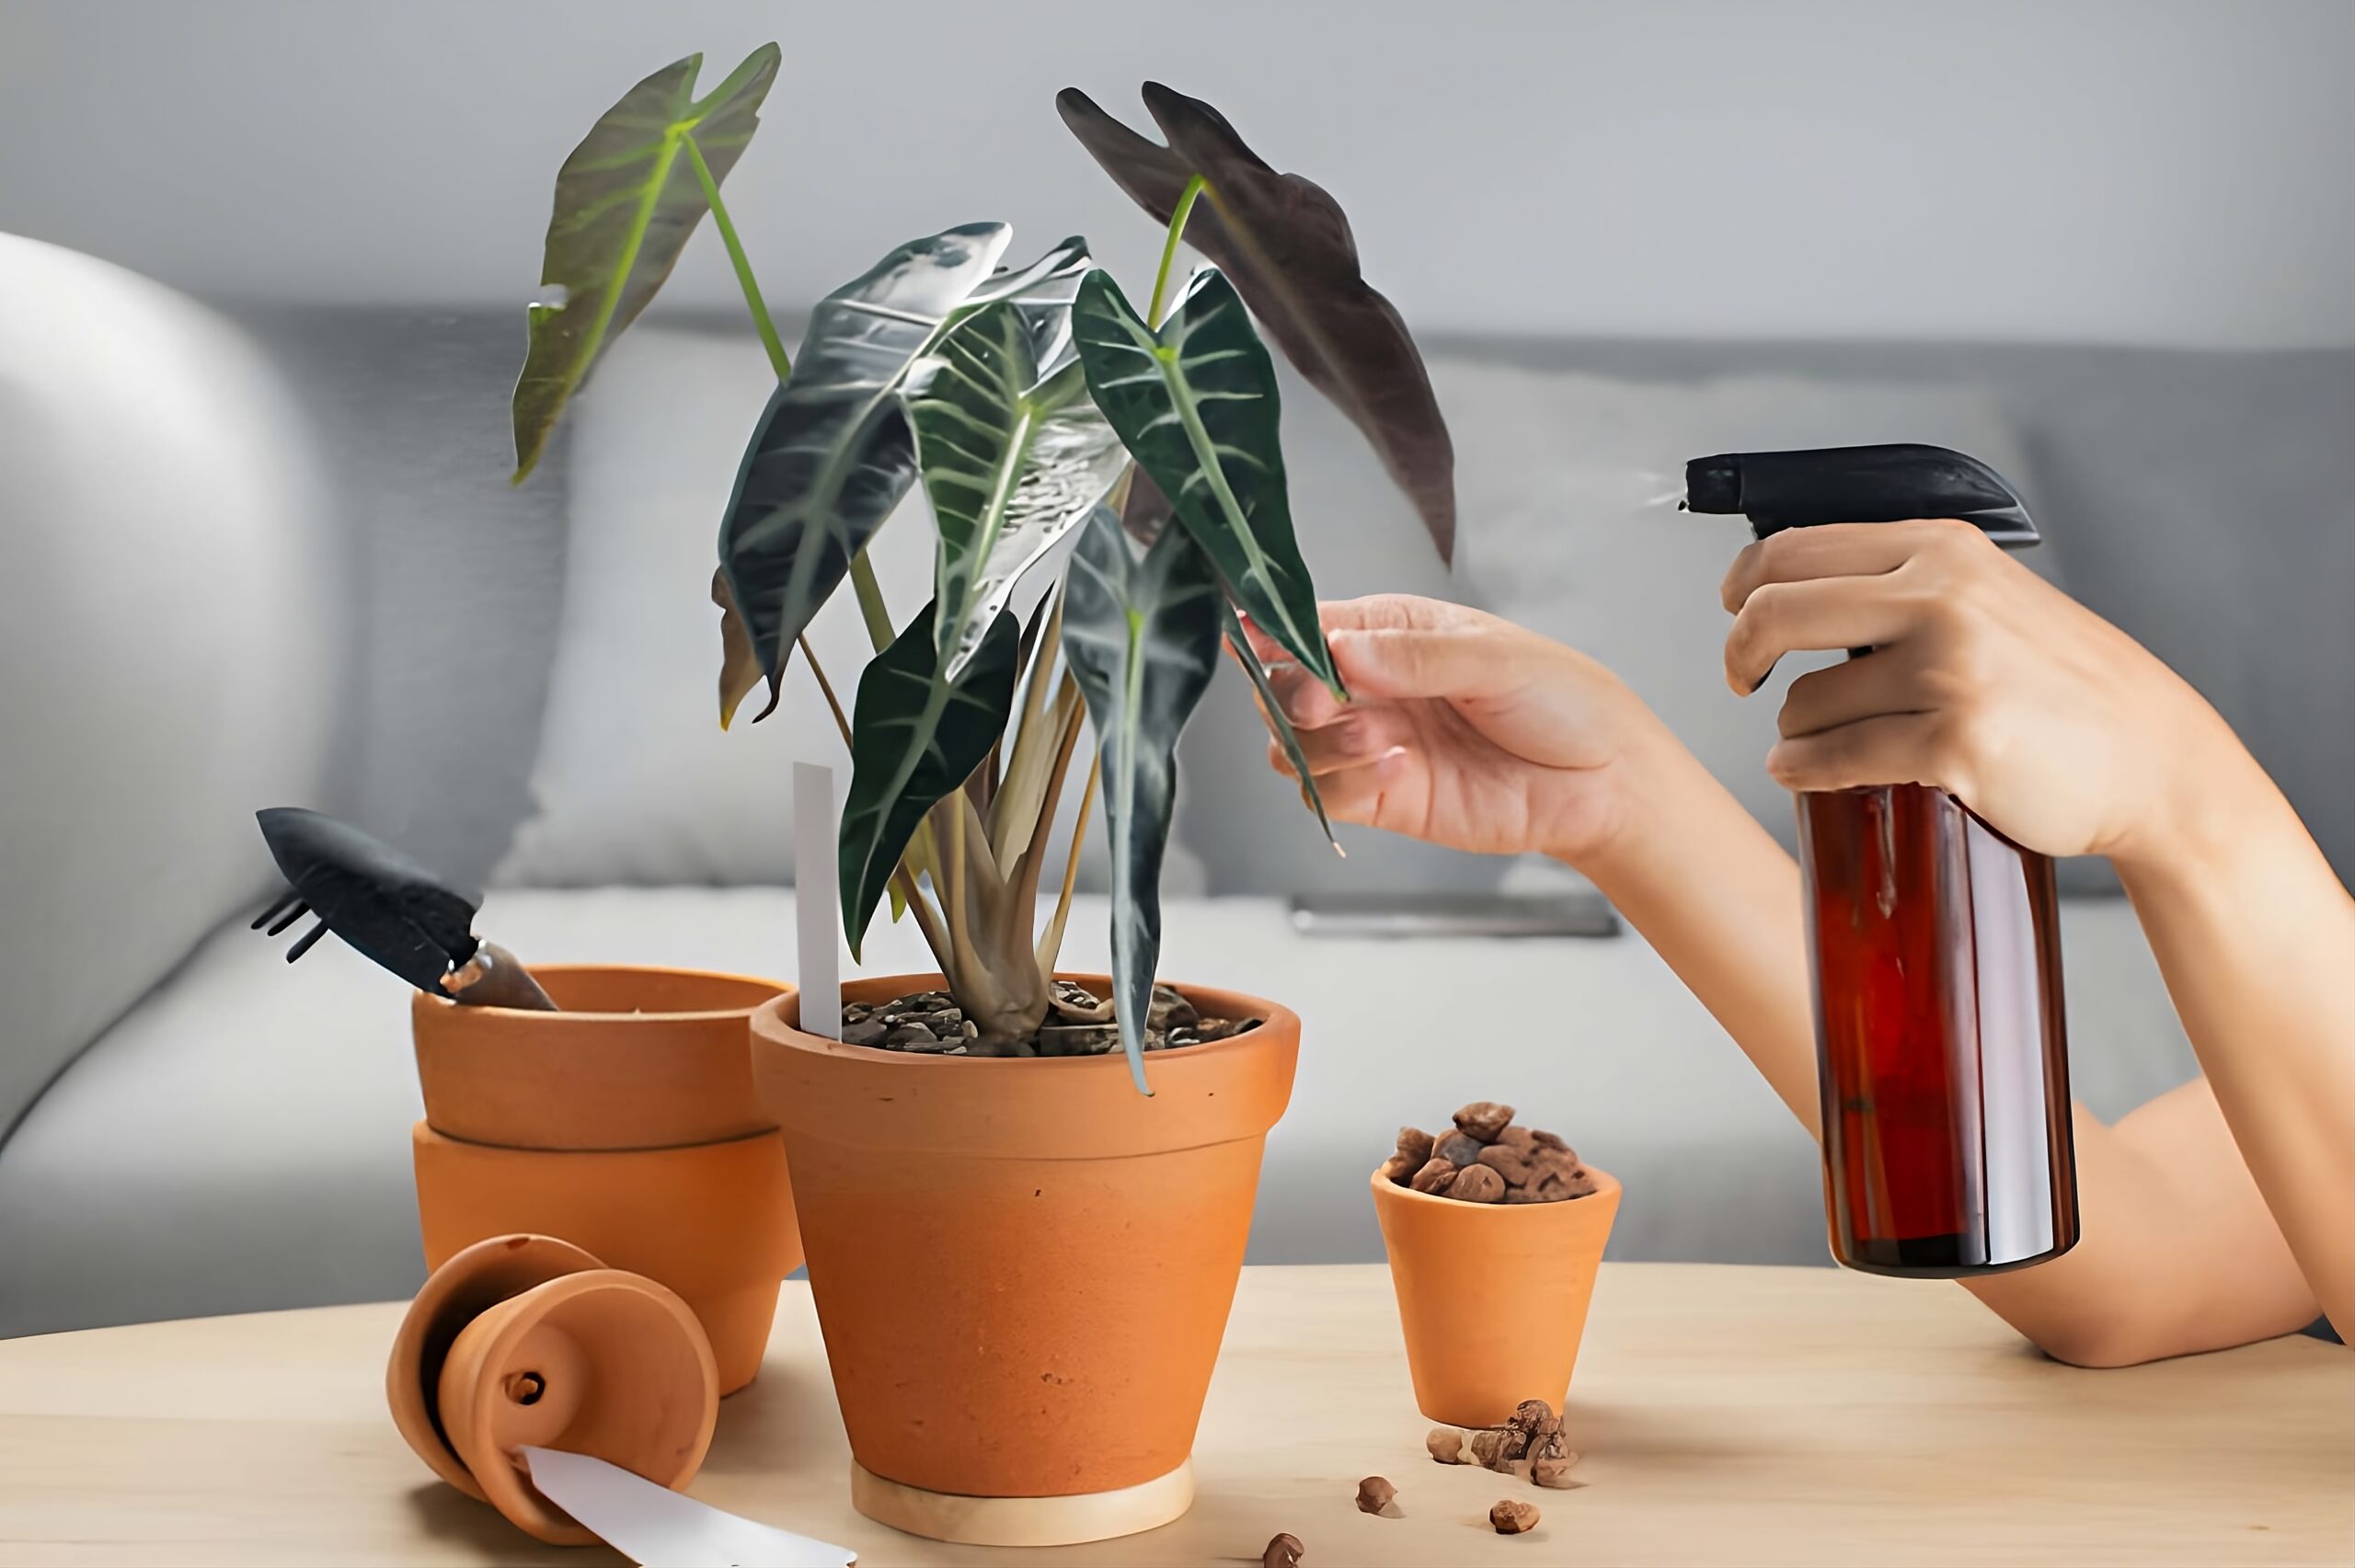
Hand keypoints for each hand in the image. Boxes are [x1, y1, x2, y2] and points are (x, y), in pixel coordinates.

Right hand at [1246, 595, 1658, 864]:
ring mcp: (1373, 744)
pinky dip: (1348, 785)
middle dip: (1290, 694)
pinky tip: (1399, 769)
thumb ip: (1415, 656)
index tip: (1261, 640)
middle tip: (1320, 701)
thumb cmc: (1565, 702)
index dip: (1277, 632)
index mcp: (1393, 632)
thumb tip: (1344, 651)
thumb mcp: (1495, 658)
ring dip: (1323, 743)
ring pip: (1293, 746)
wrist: (1604, 782)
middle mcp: (1372, 687)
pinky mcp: (1383, 798)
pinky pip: (1328, 796)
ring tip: (1381, 737)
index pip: (1311, 625)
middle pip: (1284, 688)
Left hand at [1721, 518, 2222, 863]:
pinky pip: (1836, 757)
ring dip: (1796, 731)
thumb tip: (1793, 590)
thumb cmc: (2066, 687)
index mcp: (1943, 550)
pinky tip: (1805, 773)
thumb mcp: (1990, 598)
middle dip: (1740, 652)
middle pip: (1776, 611)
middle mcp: (1943, 597)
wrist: (2155, 759)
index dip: (1743, 586)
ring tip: (1824, 744)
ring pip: (1804, 701)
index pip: (1795, 548)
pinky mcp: (1955, 743)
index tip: (1736, 613)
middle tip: (1741, 678)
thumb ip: (1906, 583)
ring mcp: (1950, 669)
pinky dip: (1805, 771)